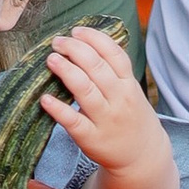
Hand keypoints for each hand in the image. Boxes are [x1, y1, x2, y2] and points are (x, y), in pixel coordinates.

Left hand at [41, 27, 174, 188]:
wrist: (142, 157)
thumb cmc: (130, 117)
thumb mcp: (130, 91)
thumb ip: (114, 70)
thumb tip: (85, 42)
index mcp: (129, 84)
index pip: (114, 55)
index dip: (95, 39)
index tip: (77, 31)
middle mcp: (119, 99)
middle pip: (98, 68)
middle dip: (76, 50)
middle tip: (57, 42)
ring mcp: (106, 120)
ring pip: (86, 90)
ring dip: (67, 71)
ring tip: (51, 59)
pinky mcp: (92, 138)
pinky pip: (74, 122)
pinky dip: (59, 110)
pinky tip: (46, 99)